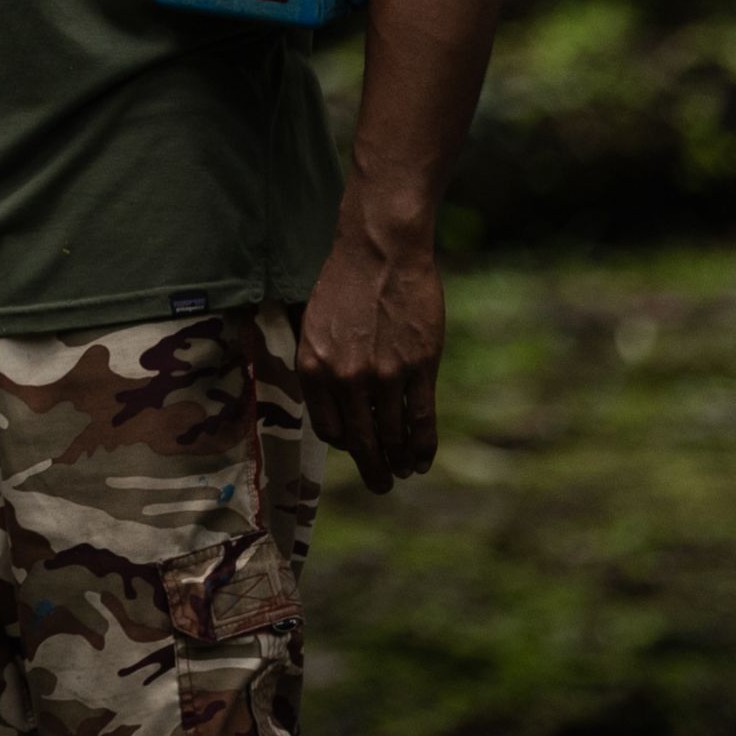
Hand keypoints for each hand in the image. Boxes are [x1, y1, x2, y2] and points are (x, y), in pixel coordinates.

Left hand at [297, 219, 443, 492]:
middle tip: (381, 484)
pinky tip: (422, 460)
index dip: (346, 443)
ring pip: (392, 435)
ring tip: (403, 472)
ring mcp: (384, 375)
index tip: (358, 448)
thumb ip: (322, 366)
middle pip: (361, 441)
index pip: (329, 428)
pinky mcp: (419, 367)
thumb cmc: (346, 283)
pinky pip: (420, 419)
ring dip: (399, 461)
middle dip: (372, 469)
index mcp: (313, 367)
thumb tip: (335, 407)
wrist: (380, 250)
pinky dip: (423, 445)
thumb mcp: (315, 326)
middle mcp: (345, 378)